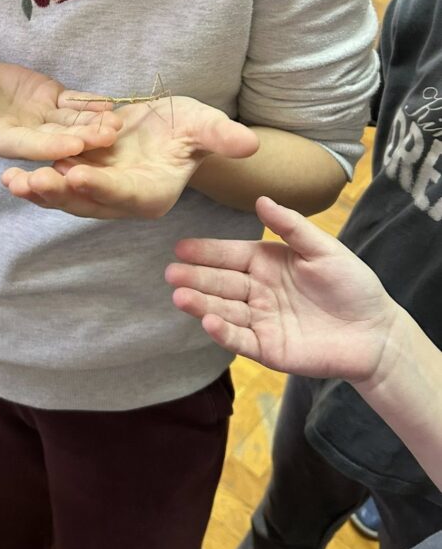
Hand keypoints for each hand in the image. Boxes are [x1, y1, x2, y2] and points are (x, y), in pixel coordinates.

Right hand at [0, 60, 121, 160]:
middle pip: (57, 139)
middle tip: (108, 137)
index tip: (72, 146)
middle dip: (83, 139)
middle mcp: (25, 134)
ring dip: (94, 124)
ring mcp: (41, 118)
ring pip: (71, 123)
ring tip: (117, 123)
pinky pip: (74, 104)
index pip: (28, 145)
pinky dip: (91, 104)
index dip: (50, 146)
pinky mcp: (51, 100)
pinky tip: (110, 104)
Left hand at [1, 93, 258, 218]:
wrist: (172, 126)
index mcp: (153, 194)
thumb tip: (249, 143)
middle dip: (58, 194)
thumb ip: (222, 137)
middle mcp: (124, 200)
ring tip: (12, 181)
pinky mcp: (84, 177)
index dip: (102, 187)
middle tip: (31, 183)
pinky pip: (57, 182)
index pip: (126, 194)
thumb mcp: (207, 126)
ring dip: (40, 190)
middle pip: (89, 202)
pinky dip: (35, 179)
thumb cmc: (194, 128)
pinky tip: (9, 173)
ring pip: (67, 196)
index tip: (77, 176)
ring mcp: (101, 191)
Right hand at [166, 196, 399, 382]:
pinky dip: (223, 332)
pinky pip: (240, 339)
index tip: (180, 247)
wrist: (377, 333)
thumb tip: (261, 199)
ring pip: (224, 310)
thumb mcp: (324, 249)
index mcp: (267, 263)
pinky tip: (207, 321)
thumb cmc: (353, 285)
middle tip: (170, 273)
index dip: (206, 252)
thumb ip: (291, 226)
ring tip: (179, 297)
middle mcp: (258, 291)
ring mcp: (260, 320)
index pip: (230, 255)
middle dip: (194, 278)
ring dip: (200, 304)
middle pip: (220, 283)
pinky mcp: (268, 349)